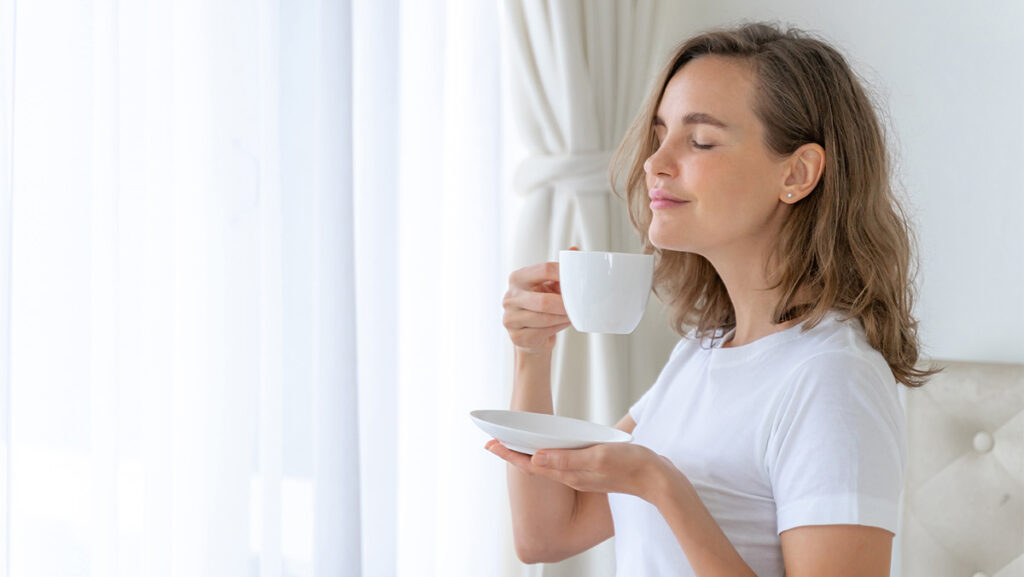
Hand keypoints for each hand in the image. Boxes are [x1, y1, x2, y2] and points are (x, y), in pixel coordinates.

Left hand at [485, 439, 675, 502]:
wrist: (658, 480)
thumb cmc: (631, 466)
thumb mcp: (597, 457)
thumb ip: (566, 459)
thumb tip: (536, 457)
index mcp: (570, 474)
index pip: (531, 465)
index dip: (509, 454)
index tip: (490, 444)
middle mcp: (572, 476)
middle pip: (535, 465)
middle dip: (513, 454)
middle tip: (493, 442)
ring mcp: (582, 475)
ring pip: (547, 465)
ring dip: (528, 454)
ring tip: (513, 444)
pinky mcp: (592, 470)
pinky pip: (562, 464)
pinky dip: (548, 455)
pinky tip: (548, 449)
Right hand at [502, 262, 571, 354]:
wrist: (531, 334)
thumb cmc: (542, 305)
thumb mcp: (550, 285)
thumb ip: (561, 269)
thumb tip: (575, 250)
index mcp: (518, 278)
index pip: (544, 269)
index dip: (563, 273)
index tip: (578, 279)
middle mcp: (510, 297)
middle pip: (544, 301)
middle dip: (565, 305)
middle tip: (579, 306)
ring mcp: (510, 318)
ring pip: (544, 319)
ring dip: (563, 318)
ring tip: (571, 315)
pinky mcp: (516, 336)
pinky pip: (542, 333)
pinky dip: (556, 329)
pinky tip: (560, 324)